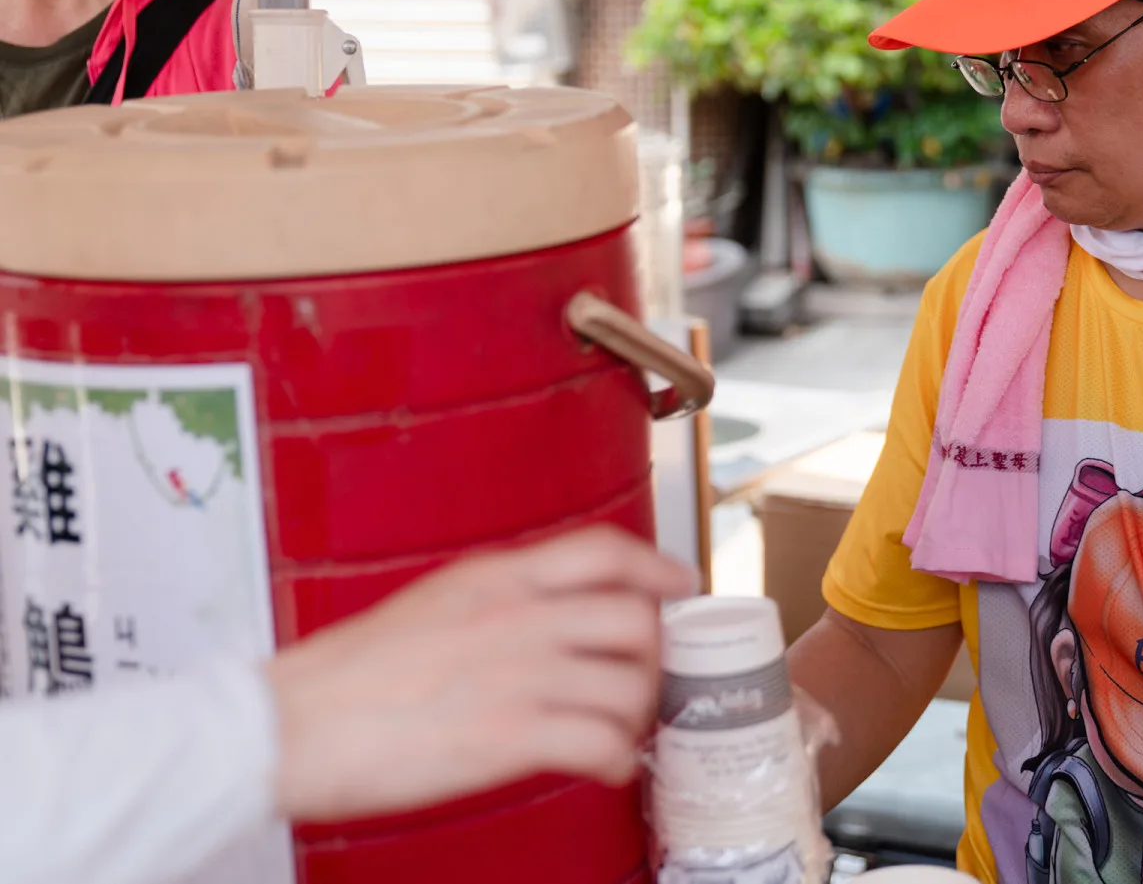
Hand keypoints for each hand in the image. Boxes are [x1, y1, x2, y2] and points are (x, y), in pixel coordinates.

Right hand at [267, 525, 695, 823]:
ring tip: (621, 730)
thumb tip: (543, 614)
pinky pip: (602, 743)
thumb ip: (495, 603)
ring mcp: (519, 674)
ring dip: (638, 713)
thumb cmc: (345, 677)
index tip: (681, 584)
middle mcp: (518, 616)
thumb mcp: (431, 605)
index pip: (604, 551)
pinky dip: (618, 760)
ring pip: (630, 684)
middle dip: (655, 653)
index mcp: (495, 577)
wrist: (284, 728)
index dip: (658, 566)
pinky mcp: (510, 736)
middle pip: (636, 618)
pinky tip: (605, 767)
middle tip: (645, 679)